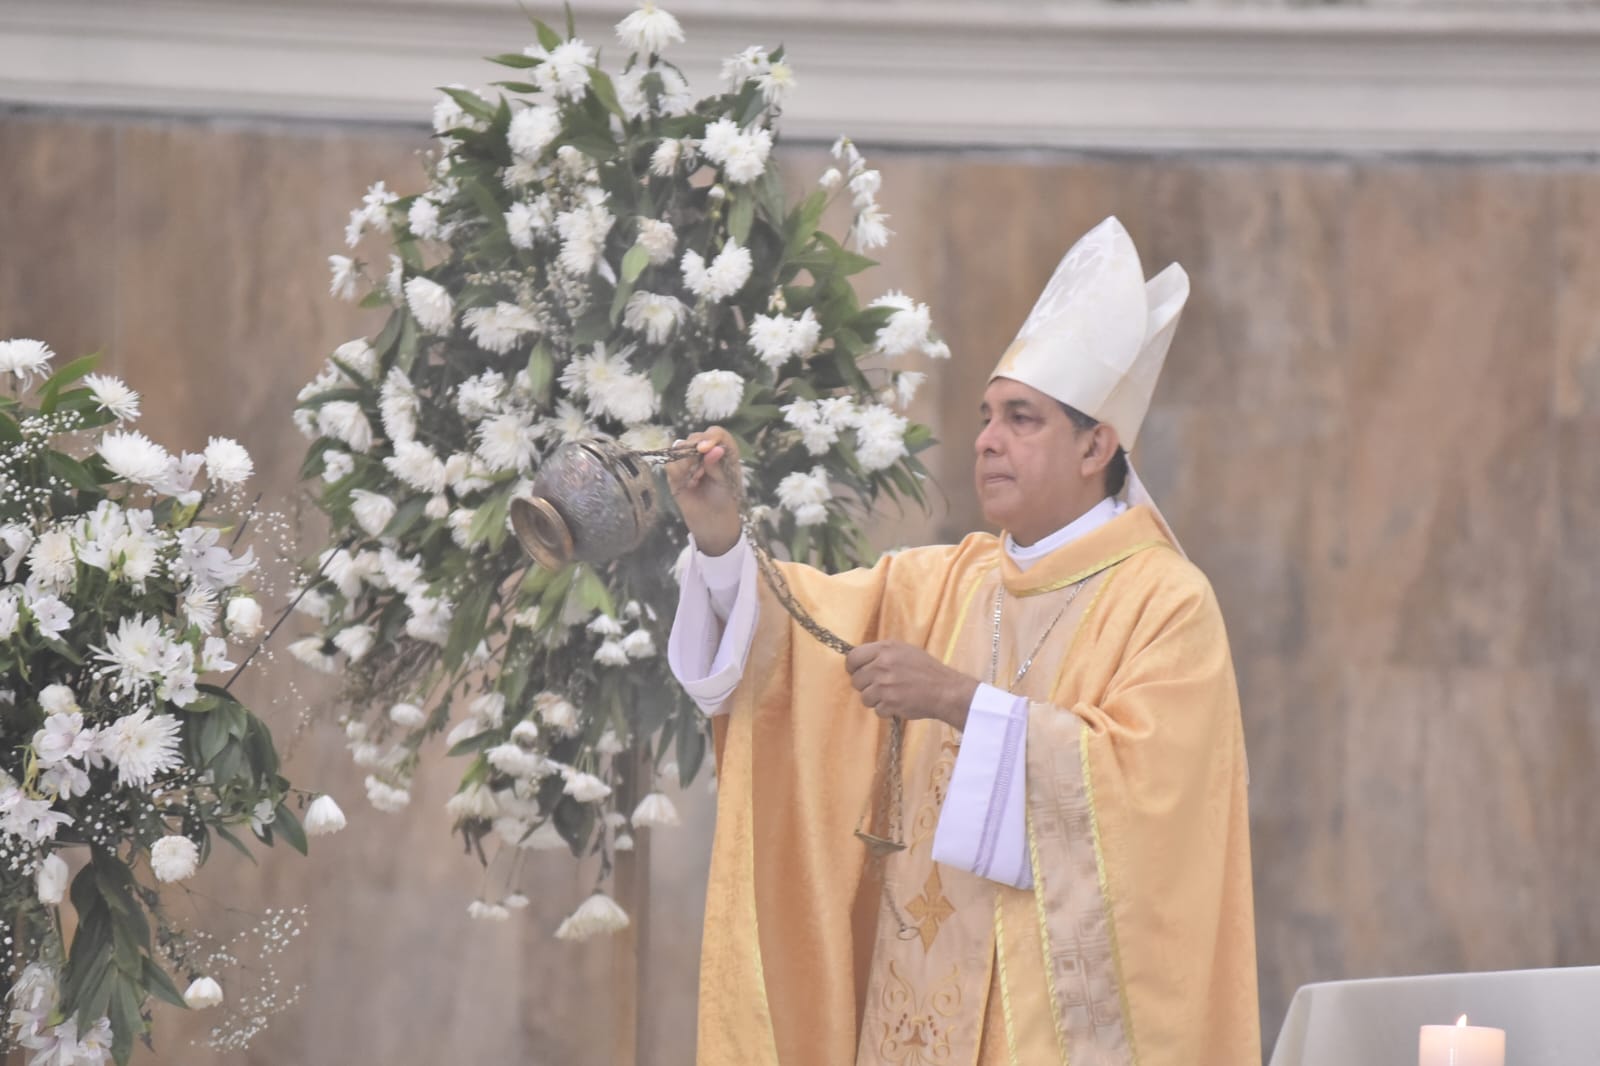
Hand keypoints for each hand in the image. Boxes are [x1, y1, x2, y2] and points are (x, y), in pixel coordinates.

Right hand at [666, 427, 741, 556]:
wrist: (712, 523)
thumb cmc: (724, 501)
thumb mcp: (725, 482)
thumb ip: (717, 465)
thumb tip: (713, 448)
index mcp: (722, 451)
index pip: (716, 433)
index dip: (711, 437)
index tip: (706, 448)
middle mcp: (705, 453)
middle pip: (695, 438)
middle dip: (696, 451)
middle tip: (702, 471)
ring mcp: (689, 462)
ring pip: (679, 448)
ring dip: (687, 462)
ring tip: (697, 479)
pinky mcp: (675, 474)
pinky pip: (670, 464)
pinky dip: (678, 472)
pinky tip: (688, 484)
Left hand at [844, 641, 979, 730]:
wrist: (945, 690)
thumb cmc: (926, 670)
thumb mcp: (904, 651)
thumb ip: (882, 653)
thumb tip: (861, 661)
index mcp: (885, 648)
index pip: (853, 657)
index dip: (852, 667)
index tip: (857, 672)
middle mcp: (882, 664)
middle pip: (856, 680)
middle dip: (865, 686)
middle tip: (880, 687)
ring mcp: (885, 684)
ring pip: (864, 697)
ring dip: (875, 700)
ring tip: (891, 696)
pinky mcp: (890, 702)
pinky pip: (877, 710)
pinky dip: (886, 710)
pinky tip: (898, 703)